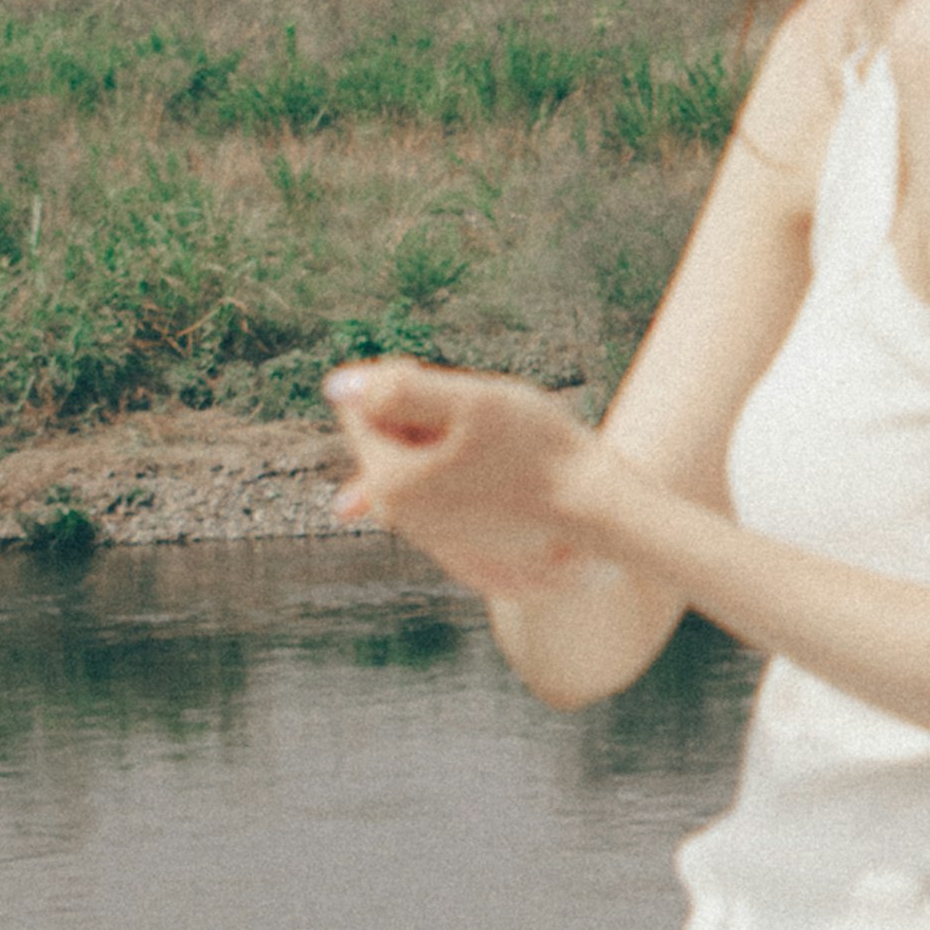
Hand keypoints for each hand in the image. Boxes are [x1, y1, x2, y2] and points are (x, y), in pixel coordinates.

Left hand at [325, 356, 586, 593]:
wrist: (594, 510)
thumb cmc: (537, 449)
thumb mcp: (471, 402)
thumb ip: (400, 389)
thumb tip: (335, 384)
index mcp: (389, 482)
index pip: (361, 408)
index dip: (403, 381)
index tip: (453, 388)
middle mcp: (398, 518)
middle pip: (387, 438)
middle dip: (421, 416)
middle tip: (478, 417)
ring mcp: (428, 537)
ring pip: (416, 463)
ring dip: (443, 442)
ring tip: (495, 446)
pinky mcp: (456, 547)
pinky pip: (441, 493)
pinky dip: (459, 473)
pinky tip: (497, 472)